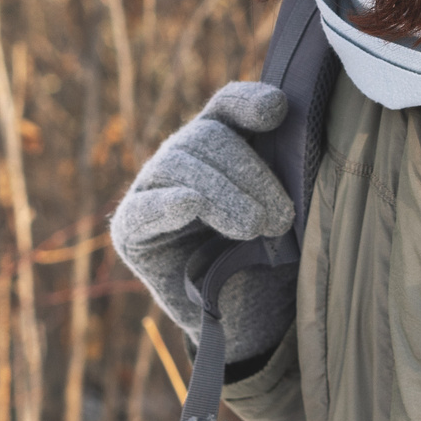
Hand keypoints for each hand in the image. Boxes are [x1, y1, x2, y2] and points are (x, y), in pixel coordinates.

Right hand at [110, 82, 296, 359]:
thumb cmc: (269, 256)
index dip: (248, 102)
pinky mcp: (130, 230)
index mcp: (219, 143)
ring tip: (255, 228)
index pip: (227, 106)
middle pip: (209, 137)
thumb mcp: (286, 210)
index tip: (277, 112)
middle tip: (281, 219)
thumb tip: (291, 128)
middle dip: (250, 174)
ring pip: (180, 165)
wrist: (241, 318)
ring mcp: (151, 190)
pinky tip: (191, 205)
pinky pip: (143, 208)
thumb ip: (287, 172)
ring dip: (223, 194)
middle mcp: (181, 157)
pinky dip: (168, 204)